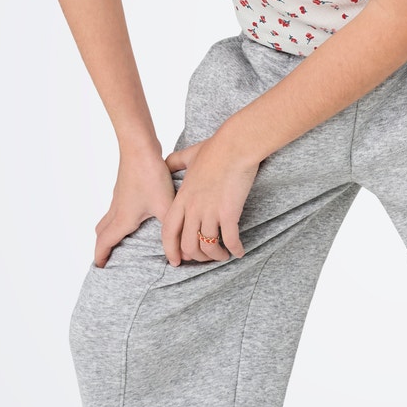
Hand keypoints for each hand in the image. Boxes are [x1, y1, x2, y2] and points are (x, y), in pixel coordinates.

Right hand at [92, 149, 179, 267]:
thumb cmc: (150, 175)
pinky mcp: (123, 188)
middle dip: (102, 246)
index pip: (105, 242)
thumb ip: (172, 230)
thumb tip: (179, 254)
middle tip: (107, 257)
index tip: (99, 268)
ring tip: (119, 241)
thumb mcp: (166, 205)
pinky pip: (114, 209)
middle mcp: (117, 209)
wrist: (139, 147)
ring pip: (107, 219)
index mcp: (123, 218)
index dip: (101, 257)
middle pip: (101, 232)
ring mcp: (118, 197)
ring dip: (108, 232)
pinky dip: (116, 219)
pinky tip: (133, 217)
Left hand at [159, 130, 260, 264]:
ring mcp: (210, 212)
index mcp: (182, 198)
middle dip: (196, 257)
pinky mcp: (228, 213)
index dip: (171, 250)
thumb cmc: (216, 148)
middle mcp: (193, 209)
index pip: (169, 232)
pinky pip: (230, 240)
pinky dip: (234, 249)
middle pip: (187, 245)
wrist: (236, 145)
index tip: (176, 260)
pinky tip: (240, 252)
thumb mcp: (189, 155)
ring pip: (207, 246)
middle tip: (205, 258)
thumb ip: (175, 161)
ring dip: (216, 255)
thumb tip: (167, 162)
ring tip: (223, 255)